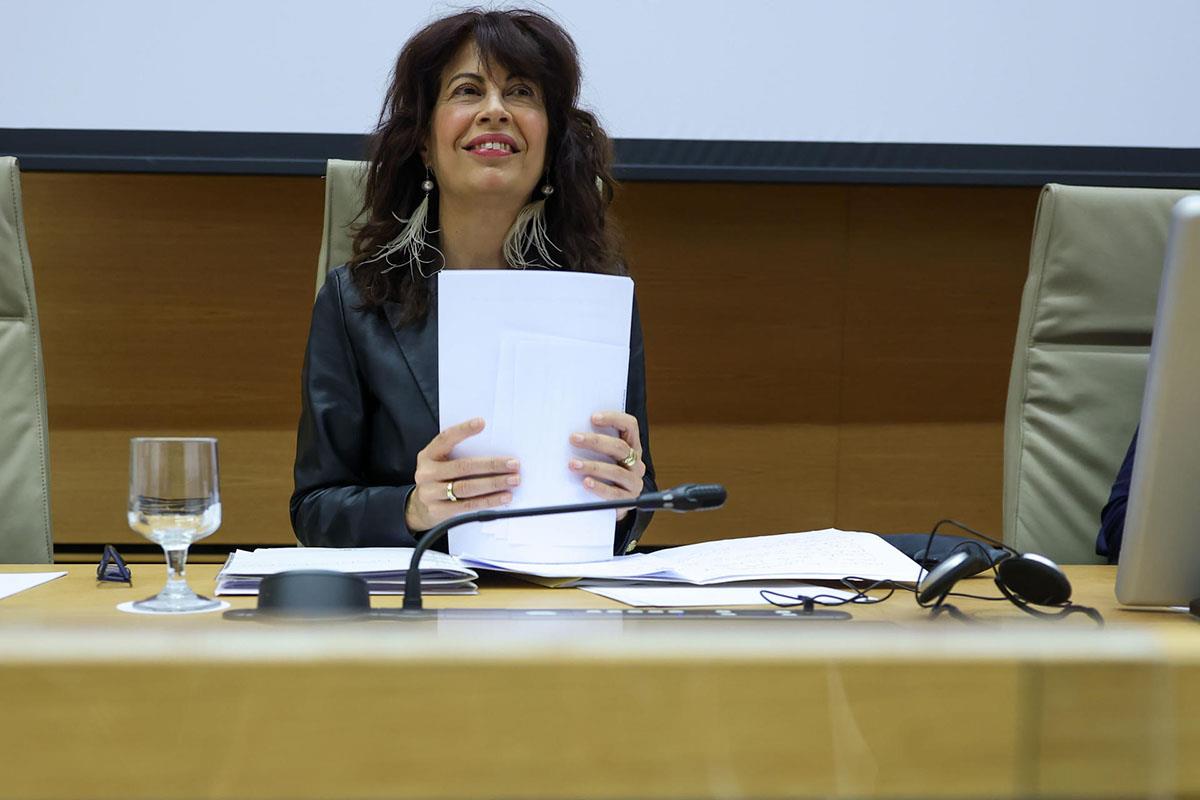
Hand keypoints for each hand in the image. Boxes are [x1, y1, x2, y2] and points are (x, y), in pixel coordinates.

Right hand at [405, 417, 519, 531]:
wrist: (420, 508)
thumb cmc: (440, 479)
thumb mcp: (441, 463)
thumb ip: (460, 454)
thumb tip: (496, 450)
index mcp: (428, 455)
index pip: (445, 438)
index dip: (463, 430)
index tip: (482, 423)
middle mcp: (426, 473)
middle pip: (463, 467)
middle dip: (491, 465)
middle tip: (513, 464)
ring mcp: (430, 493)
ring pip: (467, 487)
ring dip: (494, 484)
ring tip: (513, 480)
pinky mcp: (438, 511)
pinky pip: (468, 505)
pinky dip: (488, 501)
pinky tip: (503, 497)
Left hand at [569, 411, 645, 520]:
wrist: (610, 505)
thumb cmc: (601, 475)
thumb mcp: (601, 457)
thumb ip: (594, 445)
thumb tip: (572, 434)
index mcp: (632, 446)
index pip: (630, 426)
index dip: (614, 419)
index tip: (593, 418)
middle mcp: (636, 463)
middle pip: (620, 447)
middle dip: (595, 441)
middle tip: (574, 439)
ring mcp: (634, 482)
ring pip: (616, 470)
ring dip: (593, 466)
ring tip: (573, 464)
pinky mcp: (628, 500)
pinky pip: (614, 492)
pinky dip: (599, 487)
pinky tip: (586, 482)